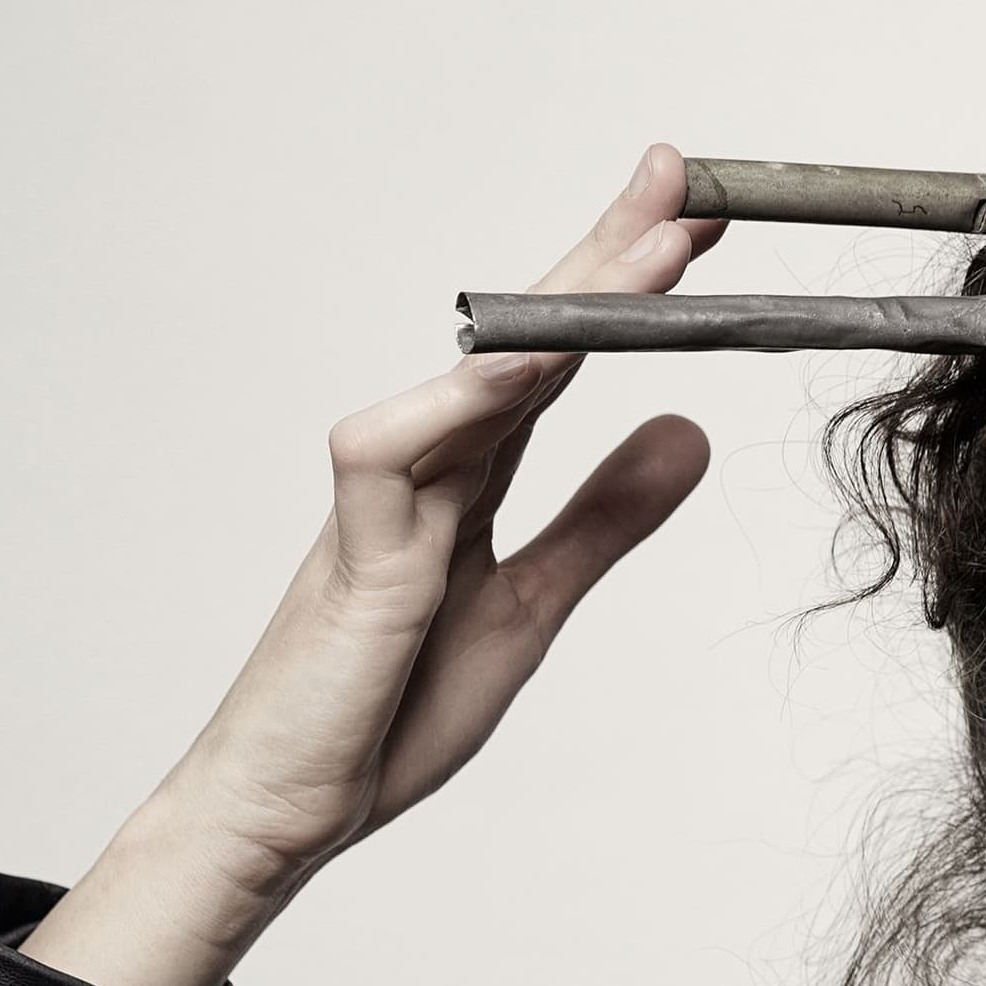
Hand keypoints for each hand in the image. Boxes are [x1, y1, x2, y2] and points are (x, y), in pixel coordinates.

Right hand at [21, 145, 721, 985]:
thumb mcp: (531, 607)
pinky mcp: (352, 552)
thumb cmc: (385, 711)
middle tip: (684, 174)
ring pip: (474, 374)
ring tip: (657, 248)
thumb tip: (690, 430)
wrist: (289, 811)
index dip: (621, 284)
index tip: (695, 217)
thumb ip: (602, 521)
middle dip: (603, 248)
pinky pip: (394, 451)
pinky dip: (463, 403)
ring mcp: (382, 499)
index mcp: (468, 476)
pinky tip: (531, 363)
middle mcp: (423, 463)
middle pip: (522, 335)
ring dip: (566, 306)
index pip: (555, 355)